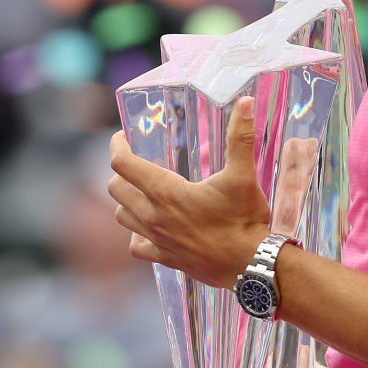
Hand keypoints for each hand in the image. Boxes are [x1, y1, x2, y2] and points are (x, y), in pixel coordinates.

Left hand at [109, 96, 272, 288]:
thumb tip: (245, 103)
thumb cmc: (245, 219)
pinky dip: (138, 236)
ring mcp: (157, 240)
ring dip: (127, 201)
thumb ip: (240, 137)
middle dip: (122, 172)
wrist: (252, 265)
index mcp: (165, 192)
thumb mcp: (243, 175)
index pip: (123, 164)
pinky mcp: (166, 258)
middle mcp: (154, 216)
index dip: (118, 146)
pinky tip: (151, 229)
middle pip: (116, 188)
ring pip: (122, 216)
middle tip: (140, 164)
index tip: (122, 137)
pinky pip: (137, 247)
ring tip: (144, 192)